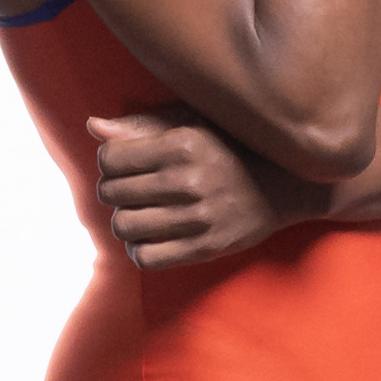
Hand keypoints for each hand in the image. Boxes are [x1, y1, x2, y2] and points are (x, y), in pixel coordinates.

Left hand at [83, 106, 303, 273]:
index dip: (109, 160)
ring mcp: (199, 217)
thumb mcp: (194, 124)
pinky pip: (146, 257)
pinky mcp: (206, 247)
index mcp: (183, 144)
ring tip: (140, 212)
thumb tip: (93, 128)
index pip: (109, 158)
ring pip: (123, 226)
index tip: (125, 163)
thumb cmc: (233, 147)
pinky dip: (139, 249)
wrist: (287, 185)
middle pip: (111, 193)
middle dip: (114, 190)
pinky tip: (151, 236)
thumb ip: (142, 125)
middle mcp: (189, 180)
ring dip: (124, 220)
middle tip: (132, 188)